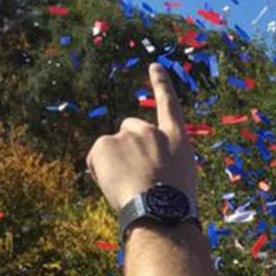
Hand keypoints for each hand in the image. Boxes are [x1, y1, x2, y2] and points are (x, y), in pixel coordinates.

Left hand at [86, 64, 197, 211]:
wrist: (160, 210)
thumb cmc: (174, 202)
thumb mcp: (180, 176)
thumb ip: (164, 159)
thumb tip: (143, 164)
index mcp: (176, 139)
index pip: (169, 105)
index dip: (161, 85)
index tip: (154, 65)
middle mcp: (151, 131)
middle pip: (130, 128)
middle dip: (128, 145)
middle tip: (136, 174)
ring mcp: (126, 135)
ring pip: (113, 147)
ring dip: (115, 163)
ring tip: (129, 186)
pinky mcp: (104, 143)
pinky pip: (96, 159)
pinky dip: (100, 172)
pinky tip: (115, 185)